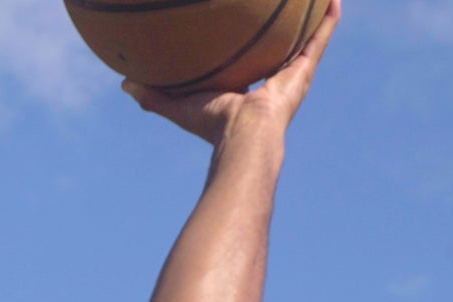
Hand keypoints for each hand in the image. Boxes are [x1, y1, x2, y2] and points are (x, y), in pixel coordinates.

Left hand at [124, 0, 338, 144]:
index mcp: (249, 89)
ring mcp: (292, 76)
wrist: (243, 138)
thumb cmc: (213, 126)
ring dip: (313, 20)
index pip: (251, 61)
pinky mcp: (304, 72)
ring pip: (305, 40)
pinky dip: (327, 20)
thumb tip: (125, 84)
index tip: (248, 29)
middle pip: (282, 47)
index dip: (250, 46)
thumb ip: (154, 94)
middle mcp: (274, 81)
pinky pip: (319, 39)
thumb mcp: (179, 103)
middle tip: (287, 5)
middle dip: (286, 29)